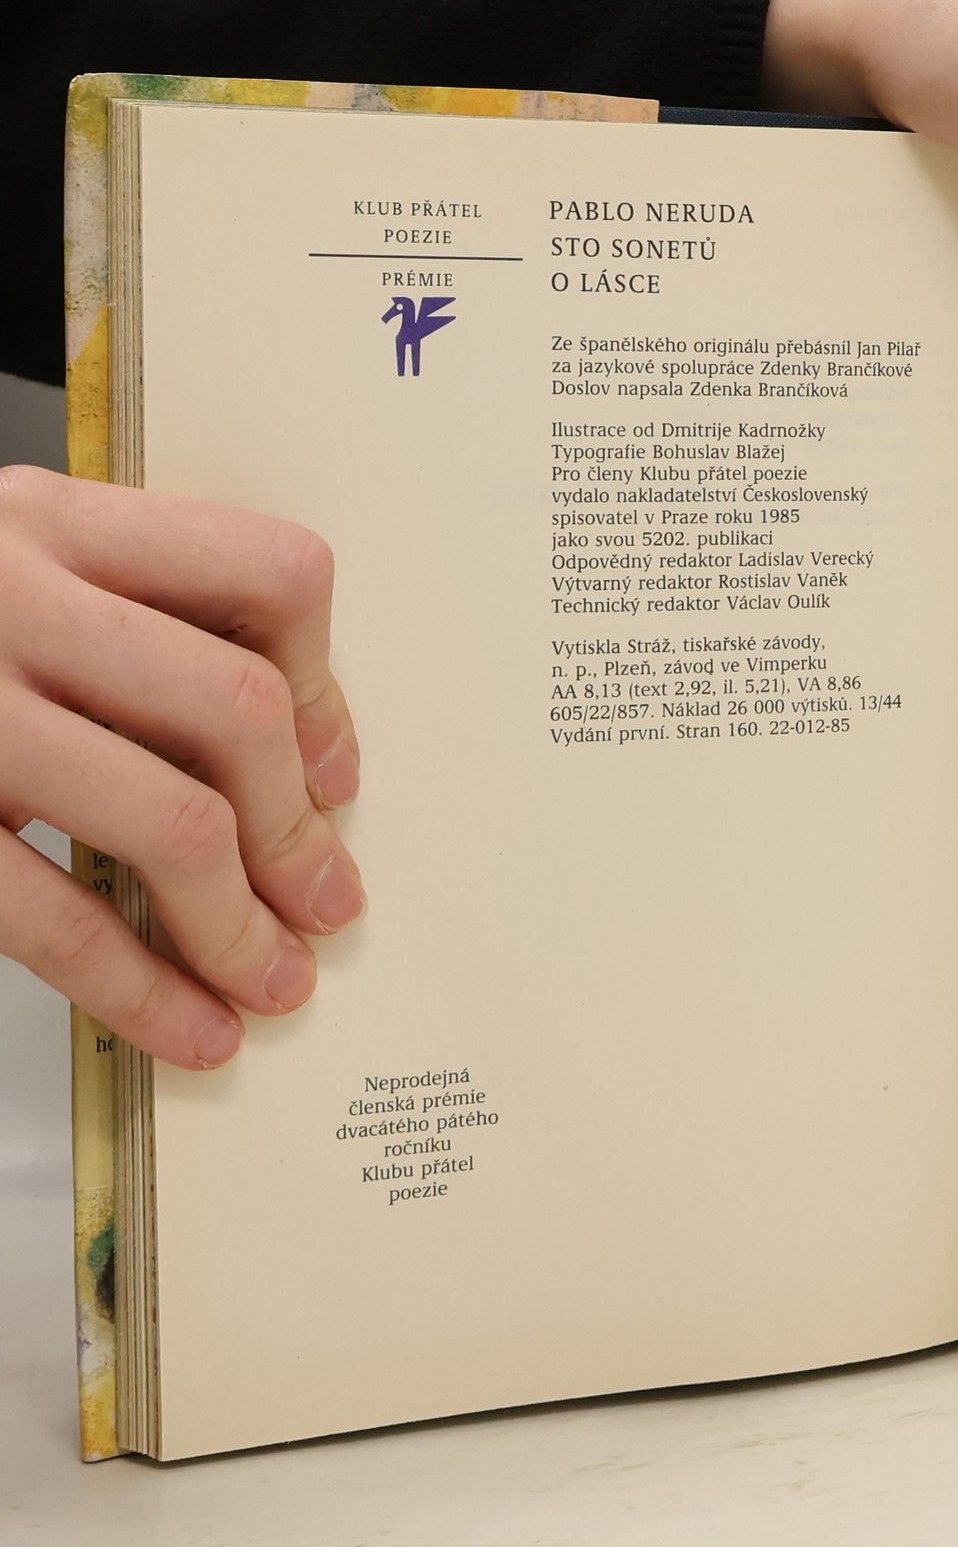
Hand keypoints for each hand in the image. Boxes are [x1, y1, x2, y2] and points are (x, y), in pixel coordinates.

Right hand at [0, 466, 364, 1069]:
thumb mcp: (4, 564)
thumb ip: (118, 615)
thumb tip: (287, 751)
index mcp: (52, 520)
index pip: (267, 575)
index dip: (326, 686)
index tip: (334, 771)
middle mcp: (8, 594)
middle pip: (236, 711)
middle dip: (299, 829)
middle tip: (325, 900)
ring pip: (167, 818)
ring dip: (238, 924)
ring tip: (270, 979)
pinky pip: (45, 911)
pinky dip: (138, 985)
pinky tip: (184, 1026)